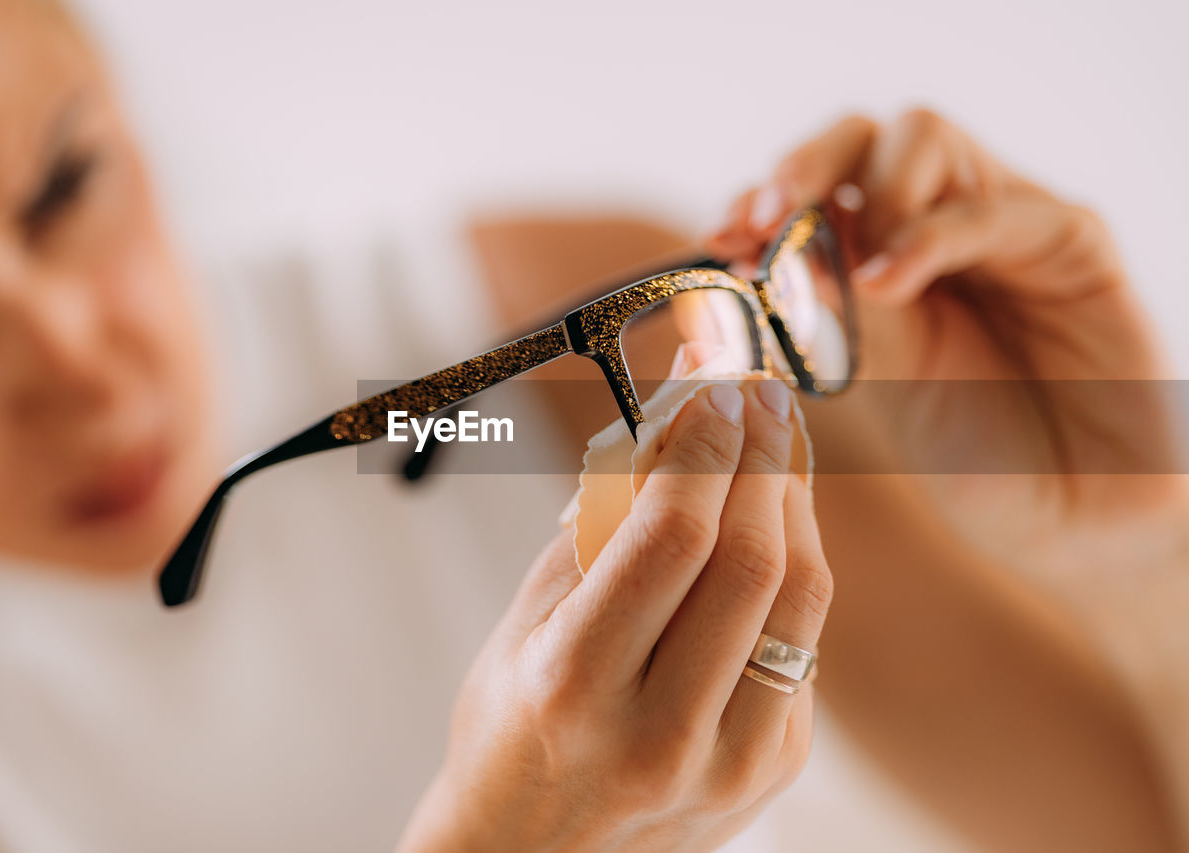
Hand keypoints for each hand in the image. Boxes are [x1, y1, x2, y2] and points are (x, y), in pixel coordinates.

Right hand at [396, 381, 831, 851]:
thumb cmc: (512, 725)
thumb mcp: (527, 620)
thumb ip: (600, 523)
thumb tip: (669, 415)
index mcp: (574, 685)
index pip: (670, 539)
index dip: (705, 446)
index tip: (714, 384)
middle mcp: (659, 732)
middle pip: (752, 561)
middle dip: (763, 455)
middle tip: (758, 391)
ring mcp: (728, 762)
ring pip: (799, 598)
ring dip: (794, 501)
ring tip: (774, 439)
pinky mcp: (772, 768)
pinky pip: (799, 642)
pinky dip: (789, 568)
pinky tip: (770, 524)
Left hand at [709, 110, 1186, 574]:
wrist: (1071, 512)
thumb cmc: (972, 450)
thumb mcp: (884, 378)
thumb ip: (835, 309)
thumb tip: (760, 256)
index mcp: (878, 253)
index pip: (813, 188)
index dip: (762, 199)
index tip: (723, 236)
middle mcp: (934, 221)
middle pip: (861, 135)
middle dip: (804, 164)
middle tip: (771, 214)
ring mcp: (999, 220)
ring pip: (921, 137)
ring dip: (868, 195)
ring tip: (857, 276)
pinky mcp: (1069, 236)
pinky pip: (991, 207)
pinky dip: (926, 237)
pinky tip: (888, 284)